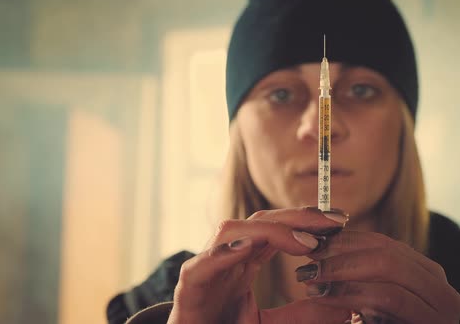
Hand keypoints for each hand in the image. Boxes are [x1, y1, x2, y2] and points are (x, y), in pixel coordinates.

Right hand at [167, 207, 350, 323]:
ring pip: (231, 232)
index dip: (306, 221)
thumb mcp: (269, 322)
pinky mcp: (189, 284)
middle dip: (297, 217)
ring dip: (268, 231)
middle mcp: (227, 256)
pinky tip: (245, 248)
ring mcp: (206, 266)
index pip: (277, 230)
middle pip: (260, 222)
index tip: (340, 222)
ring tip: (305, 241)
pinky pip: (202, 263)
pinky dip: (221, 254)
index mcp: (244, 260)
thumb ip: (300, 315)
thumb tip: (342, 308)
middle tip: (334, 221)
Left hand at [299, 231, 459, 322]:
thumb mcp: (373, 310)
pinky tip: (324, 297)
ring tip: (308, 280)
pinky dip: (353, 294)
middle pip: (385, 252)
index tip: (308, 245)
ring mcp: (441, 309)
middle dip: (338, 253)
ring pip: (389, 271)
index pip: (381, 244)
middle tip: (304, 262)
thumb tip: (315, 267)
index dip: (341, 240)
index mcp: (423, 279)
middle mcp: (437, 289)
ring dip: (341, 272)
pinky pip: (391, 298)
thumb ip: (356, 288)